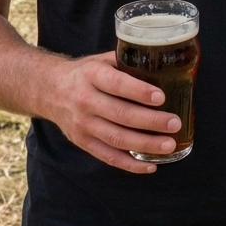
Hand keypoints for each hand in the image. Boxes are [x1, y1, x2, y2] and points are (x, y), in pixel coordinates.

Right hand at [45, 51, 179, 172]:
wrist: (50, 90)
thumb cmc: (86, 72)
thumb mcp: (102, 59)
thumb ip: (127, 62)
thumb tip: (162, 64)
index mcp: (92, 75)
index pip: (117, 84)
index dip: (139, 92)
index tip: (161, 97)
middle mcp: (85, 101)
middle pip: (120, 115)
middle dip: (150, 121)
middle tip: (175, 123)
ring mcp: (83, 125)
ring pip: (116, 139)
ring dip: (145, 144)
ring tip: (169, 145)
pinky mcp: (82, 143)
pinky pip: (108, 157)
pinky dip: (130, 164)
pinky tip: (150, 165)